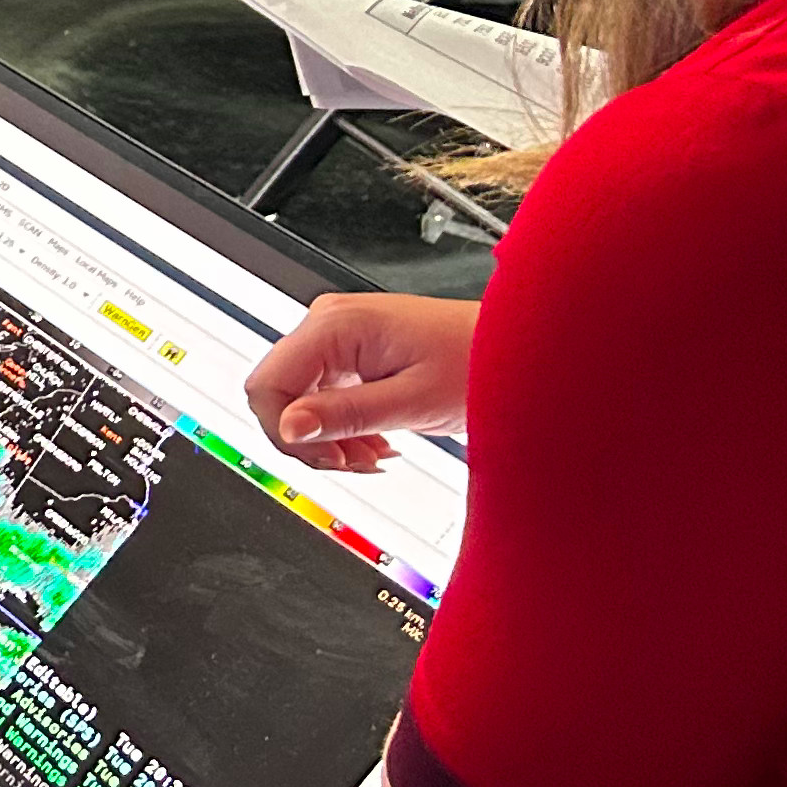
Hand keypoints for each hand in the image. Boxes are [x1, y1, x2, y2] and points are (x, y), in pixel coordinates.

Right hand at [246, 291, 478, 473]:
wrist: (517, 348)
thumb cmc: (480, 362)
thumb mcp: (411, 401)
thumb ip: (345, 415)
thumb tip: (288, 429)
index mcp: (335, 325)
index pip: (268, 386)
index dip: (286, 432)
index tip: (327, 459)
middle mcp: (328, 323)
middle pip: (277, 394)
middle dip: (308, 438)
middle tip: (352, 462)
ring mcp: (337, 337)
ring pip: (298, 400)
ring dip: (328, 437)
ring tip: (372, 454)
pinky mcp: (350, 353)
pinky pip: (322, 396)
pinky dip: (342, 427)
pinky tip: (374, 441)